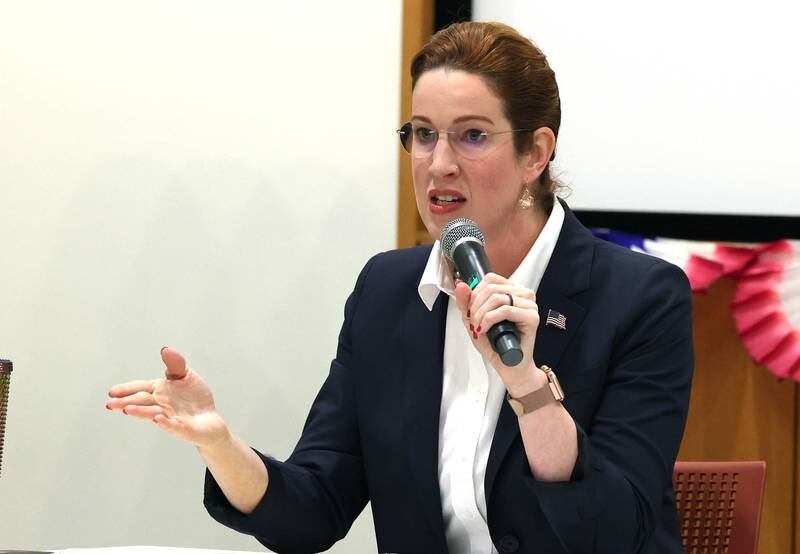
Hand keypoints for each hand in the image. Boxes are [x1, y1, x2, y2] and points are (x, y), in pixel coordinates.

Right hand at [106, 347, 228, 447]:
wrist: (209, 419)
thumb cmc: (194, 398)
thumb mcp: (185, 375)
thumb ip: (175, 364)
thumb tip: (165, 349)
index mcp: (159, 391)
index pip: (140, 388)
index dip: (126, 390)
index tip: (111, 392)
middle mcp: (161, 405)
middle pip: (142, 402)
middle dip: (126, 402)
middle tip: (110, 404)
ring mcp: (170, 417)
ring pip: (153, 413)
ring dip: (141, 412)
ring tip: (127, 410)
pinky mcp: (182, 428)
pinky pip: (174, 425)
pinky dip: (166, 423)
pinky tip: (158, 420)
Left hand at [454, 274, 544, 395]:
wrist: (509, 366)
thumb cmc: (495, 344)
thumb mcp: (474, 320)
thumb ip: (466, 303)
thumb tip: (460, 284)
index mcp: (512, 291)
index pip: (491, 278)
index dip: (475, 292)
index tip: (470, 310)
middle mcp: (524, 295)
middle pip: (492, 287)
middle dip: (476, 306)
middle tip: (473, 323)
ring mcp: (530, 305)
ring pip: (498, 298)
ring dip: (481, 314)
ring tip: (478, 328)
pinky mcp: (532, 318)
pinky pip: (506, 310)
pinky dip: (490, 319)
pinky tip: (485, 330)